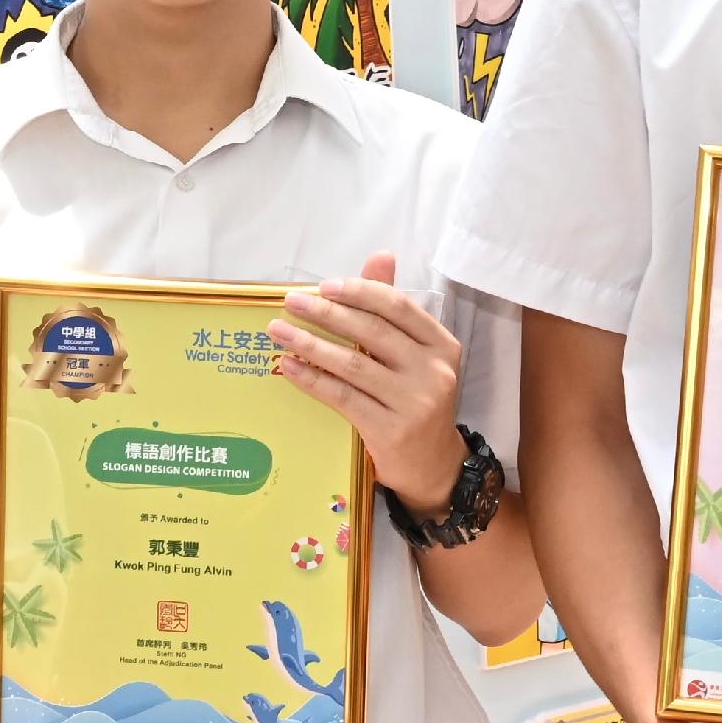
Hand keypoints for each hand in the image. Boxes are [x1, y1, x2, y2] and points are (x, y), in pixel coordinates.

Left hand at [275, 254, 467, 514]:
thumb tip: (381, 256)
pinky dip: (311, 378)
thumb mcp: (416, 356)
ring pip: (352, 364)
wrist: (433, 466)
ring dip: (309, 344)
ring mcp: (414, 403)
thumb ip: (394, 310)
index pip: (398, 307)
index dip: (359, 291)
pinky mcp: (391, 431)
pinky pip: (342, 396)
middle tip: (291, 301)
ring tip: (278, 331)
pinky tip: (288, 366)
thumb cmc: (417, 401)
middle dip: (326, 313)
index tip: (323, 286)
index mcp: (442, 345)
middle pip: (372, 332)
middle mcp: (434, 372)